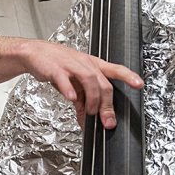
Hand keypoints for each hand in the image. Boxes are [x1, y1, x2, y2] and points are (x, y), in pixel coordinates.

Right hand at [19, 37, 141, 127]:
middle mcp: (85, 64)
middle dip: (107, 104)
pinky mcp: (55, 69)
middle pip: (102, 83)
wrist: (34, 53)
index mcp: (93, 65)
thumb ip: (82, 100)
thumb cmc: (57, 65)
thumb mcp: (73, 82)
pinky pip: (64, 79)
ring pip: (89, 79)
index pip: (115, 69)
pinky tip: (71, 98)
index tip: (139, 85)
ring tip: (90, 112)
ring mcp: (70, 65)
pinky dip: (69, 89)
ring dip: (92, 99)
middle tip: (107, 121)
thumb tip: (89, 121)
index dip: (128, 76)